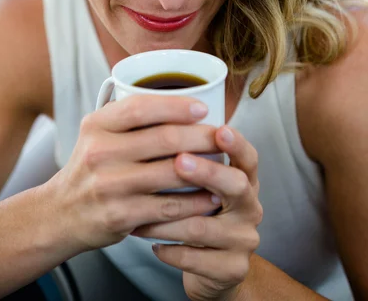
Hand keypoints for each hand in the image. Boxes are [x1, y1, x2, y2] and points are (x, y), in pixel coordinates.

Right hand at [47, 95, 222, 252]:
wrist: (60, 213)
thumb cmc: (92, 167)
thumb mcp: (97, 133)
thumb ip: (128, 116)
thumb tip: (180, 96)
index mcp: (96, 125)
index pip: (141, 107)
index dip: (176, 105)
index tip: (203, 109)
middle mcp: (100, 152)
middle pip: (164, 139)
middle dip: (202, 136)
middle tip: (223, 136)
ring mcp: (109, 186)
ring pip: (171, 172)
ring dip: (206, 168)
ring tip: (226, 164)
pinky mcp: (120, 216)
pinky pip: (168, 206)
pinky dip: (195, 201)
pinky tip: (211, 196)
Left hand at [132, 126, 262, 300]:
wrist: (212, 268)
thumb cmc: (201, 213)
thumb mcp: (204, 185)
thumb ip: (193, 158)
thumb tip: (160, 122)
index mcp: (244, 180)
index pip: (248, 157)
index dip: (237, 143)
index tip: (219, 130)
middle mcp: (250, 207)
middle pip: (237, 185)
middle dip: (207, 172)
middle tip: (178, 161)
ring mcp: (243, 239)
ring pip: (205, 226)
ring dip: (169, 219)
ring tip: (141, 213)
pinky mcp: (231, 269)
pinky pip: (195, 259)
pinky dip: (169, 250)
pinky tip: (152, 243)